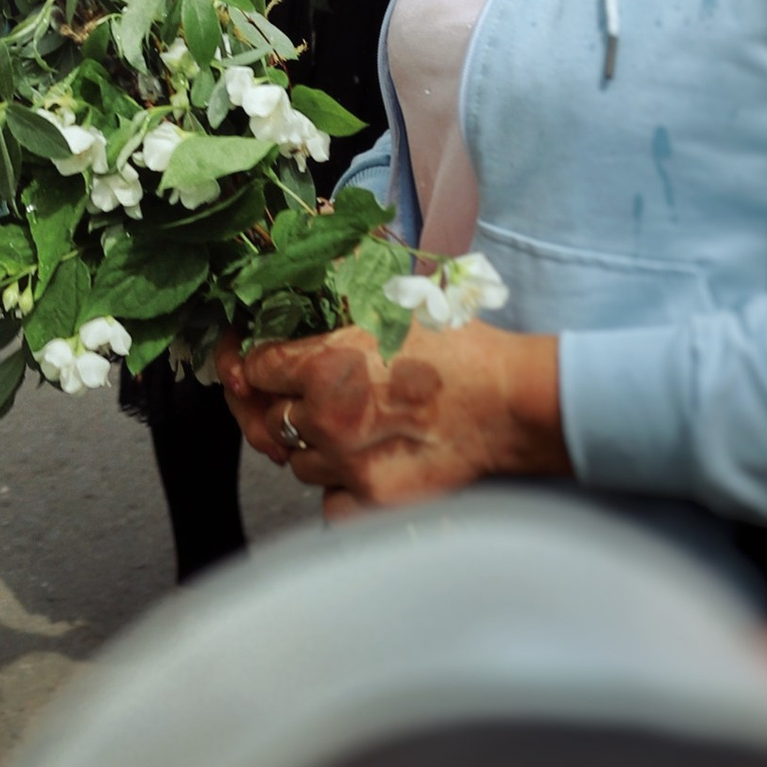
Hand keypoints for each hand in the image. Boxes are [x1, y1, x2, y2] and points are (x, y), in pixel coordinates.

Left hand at [218, 321, 566, 512]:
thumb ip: (336, 292)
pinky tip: (354, 467)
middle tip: (298, 397)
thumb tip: (296, 262)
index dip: (253, 360)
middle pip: (267, 418)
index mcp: (325, 364)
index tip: (261, 362)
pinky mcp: (375, 504)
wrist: (513, 405)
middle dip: (277, 405)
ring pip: (295, 462)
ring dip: (308, 446)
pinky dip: (334, 489)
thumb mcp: (390, 302)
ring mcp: (349, 467)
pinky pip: (326, 504)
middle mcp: (327, 419)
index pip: (254, 366)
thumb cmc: (459, 348)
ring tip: (340, 429)